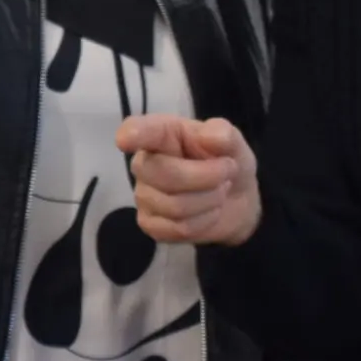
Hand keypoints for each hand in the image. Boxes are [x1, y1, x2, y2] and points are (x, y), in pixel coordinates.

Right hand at [117, 113, 261, 246]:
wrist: (236, 200)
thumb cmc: (227, 162)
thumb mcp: (233, 143)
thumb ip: (224, 135)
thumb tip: (209, 136)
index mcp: (161, 134)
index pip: (139, 131)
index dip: (132, 134)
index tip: (124, 139)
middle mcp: (145, 163)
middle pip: (165, 175)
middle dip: (207, 177)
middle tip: (227, 172)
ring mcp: (143, 196)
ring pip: (175, 206)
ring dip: (210, 200)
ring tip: (219, 192)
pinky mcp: (149, 224)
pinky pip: (177, 228)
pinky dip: (204, 222)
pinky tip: (208, 211)